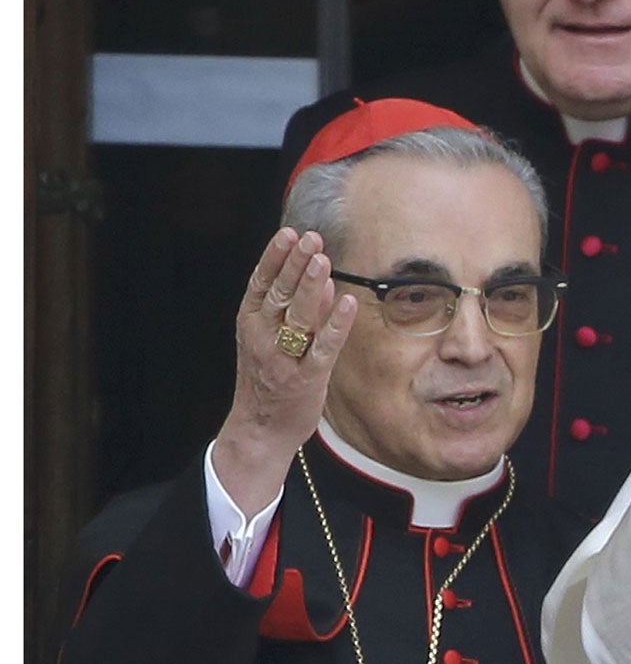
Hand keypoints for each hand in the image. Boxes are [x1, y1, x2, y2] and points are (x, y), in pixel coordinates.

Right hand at [214, 228, 357, 515]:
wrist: (260, 430)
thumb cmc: (268, 381)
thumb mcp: (268, 340)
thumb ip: (291, 311)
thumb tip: (323, 281)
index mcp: (249, 323)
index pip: (261, 282)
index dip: (275, 257)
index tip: (289, 232)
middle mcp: (262, 337)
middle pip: (281, 293)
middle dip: (296, 264)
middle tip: (312, 238)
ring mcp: (283, 358)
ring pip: (298, 316)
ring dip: (312, 286)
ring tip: (323, 260)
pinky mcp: (307, 379)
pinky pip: (323, 347)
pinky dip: (336, 324)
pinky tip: (347, 303)